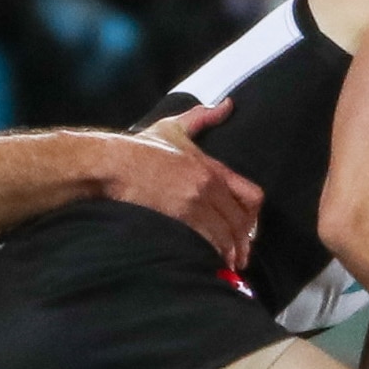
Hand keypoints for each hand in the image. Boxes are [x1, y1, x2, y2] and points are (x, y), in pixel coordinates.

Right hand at [111, 99, 261, 267]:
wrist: (114, 164)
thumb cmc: (141, 147)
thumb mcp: (175, 127)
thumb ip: (204, 117)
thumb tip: (228, 104)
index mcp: (212, 167)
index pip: (251, 195)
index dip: (253, 215)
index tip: (248, 227)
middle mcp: (209, 185)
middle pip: (241, 220)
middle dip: (244, 240)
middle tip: (242, 255)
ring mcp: (195, 202)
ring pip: (226, 233)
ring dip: (232, 251)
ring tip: (232, 264)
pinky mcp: (180, 217)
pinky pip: (207, 240)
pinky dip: (215, 253)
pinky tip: (216, 262)